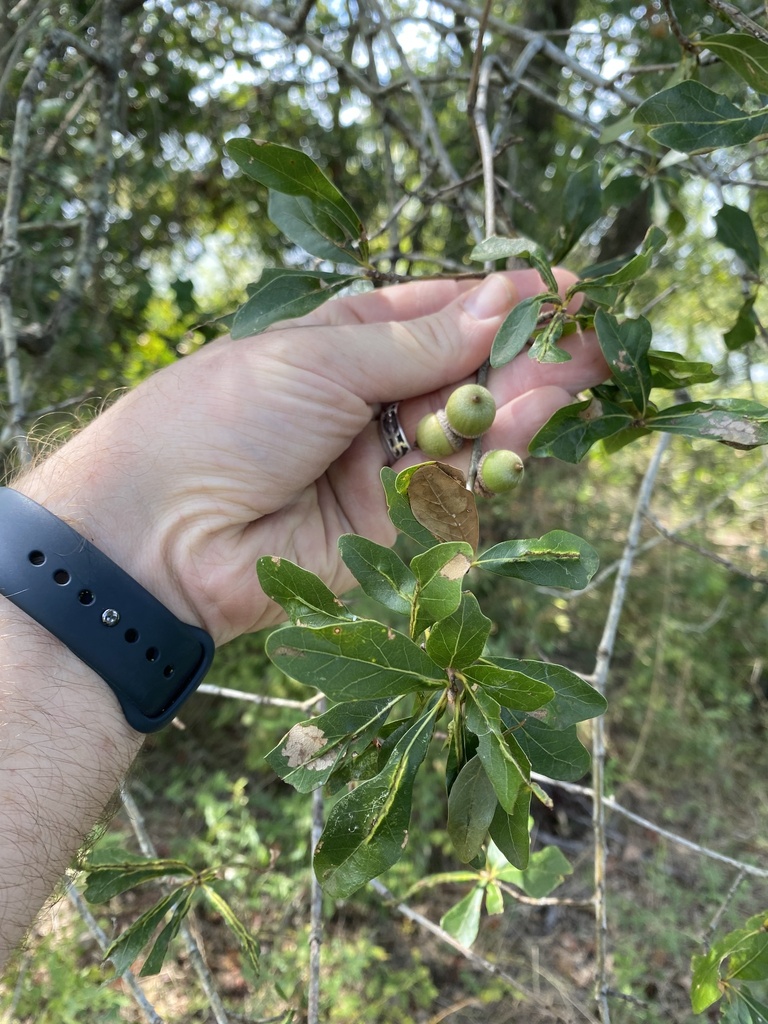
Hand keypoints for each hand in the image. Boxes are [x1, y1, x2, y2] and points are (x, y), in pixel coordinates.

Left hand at [19, 271, 606, 644]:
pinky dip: (492, 459)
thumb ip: (417, 345)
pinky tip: (525, 427)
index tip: (563, 288)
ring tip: (571, 377)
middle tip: (592, 339)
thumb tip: (499, 304)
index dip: (500, 302)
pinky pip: (457, 490)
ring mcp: (382, 467)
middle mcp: (369, 403)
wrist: (160, 536)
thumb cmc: (224, 419)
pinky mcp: (394, 528)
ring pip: (471, 432)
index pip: (439, 315)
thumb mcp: (320, 358)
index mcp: (342, 343)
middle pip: (466, 375)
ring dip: (519, 404)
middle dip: (526, 356)